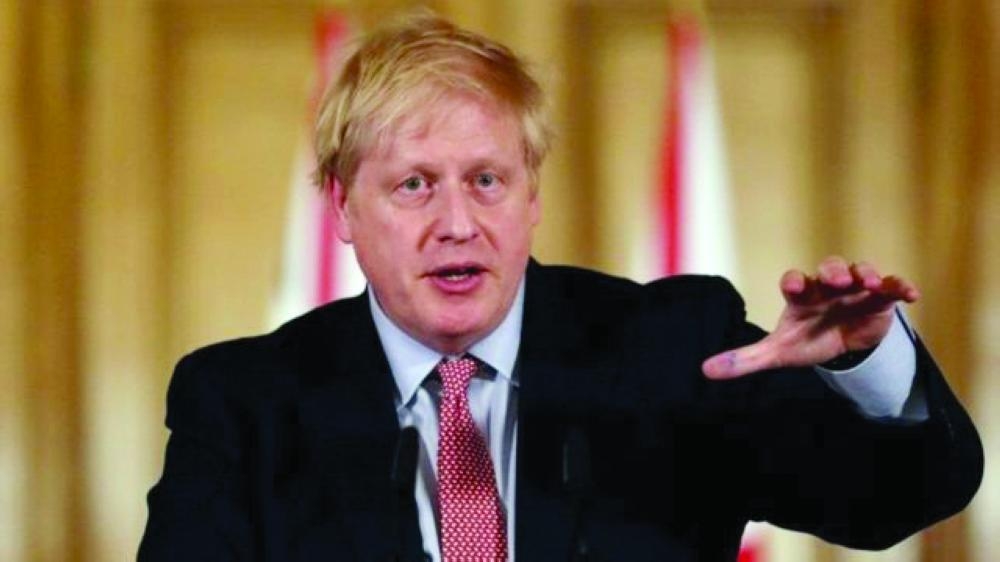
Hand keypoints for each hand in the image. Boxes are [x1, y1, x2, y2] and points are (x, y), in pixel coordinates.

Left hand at [702, 256, 918, 379]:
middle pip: (829, 268)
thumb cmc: (806, 338)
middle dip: (832, 271)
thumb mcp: (778, 352)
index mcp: (801, 296)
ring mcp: (855, 288)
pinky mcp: (880, 297)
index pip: (794, 281)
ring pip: (860, 271)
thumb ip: (745, 359)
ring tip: (869, 282)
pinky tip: (910, 295)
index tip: (796, 287)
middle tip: (836, 280)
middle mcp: (827, 286)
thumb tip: (705, 371)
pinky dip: (899, 286)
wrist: (842, 343)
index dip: (795, 282)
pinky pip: (891, 285)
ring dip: (864, 273)